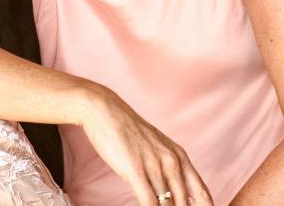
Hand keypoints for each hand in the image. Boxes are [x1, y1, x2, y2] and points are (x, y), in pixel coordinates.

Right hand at [79, 85, 213, 205]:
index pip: (203, 194)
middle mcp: (172, 161)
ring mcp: (154, 165)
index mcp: (179, 156)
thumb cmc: (128, 131)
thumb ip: (169, 170)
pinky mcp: (136, 170)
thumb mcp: (156, 147)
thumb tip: (178, 197)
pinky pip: (149, 203)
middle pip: (184, 204)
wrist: (105, 111)